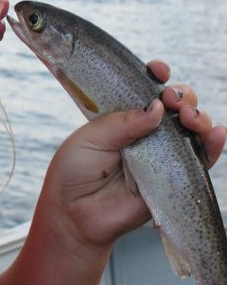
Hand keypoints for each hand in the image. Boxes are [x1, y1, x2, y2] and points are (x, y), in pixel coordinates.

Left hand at [44, 60, 225, 251]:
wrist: (73, 214)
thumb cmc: (74, 172)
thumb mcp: (89, 139)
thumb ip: (122, 124)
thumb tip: (157, 109)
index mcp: (124, 115)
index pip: (146, 88)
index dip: (156, 75)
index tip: (157, 70)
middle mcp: (146, 131)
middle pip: (175, 105)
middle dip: (180, 95)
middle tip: (171, 100)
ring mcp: (161, 154)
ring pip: (191, 129)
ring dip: (197, 117)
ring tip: (190, 117)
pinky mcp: (172, 178)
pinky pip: (199, 161)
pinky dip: (212, 146)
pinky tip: (217, 134)